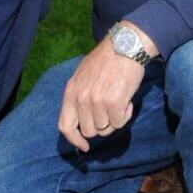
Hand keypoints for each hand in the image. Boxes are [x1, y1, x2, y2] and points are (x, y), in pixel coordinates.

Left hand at [58, 24, 155, 151]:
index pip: (65, 126)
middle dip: (102, 126)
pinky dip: (125, 115)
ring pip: (106, 128)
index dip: (74, 140)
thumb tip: (83, 122)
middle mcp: (81, 98)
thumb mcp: (83, 76)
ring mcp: (97, 101)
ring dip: (115, 119)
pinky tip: (127, 101)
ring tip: (119, 101)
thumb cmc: (106, 61)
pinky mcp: (114, 102)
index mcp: (71, 92)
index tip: (84, 146)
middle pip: (90, 131)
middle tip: (110, 112)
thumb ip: (79, 97)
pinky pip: (119, 122)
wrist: (125, 46)